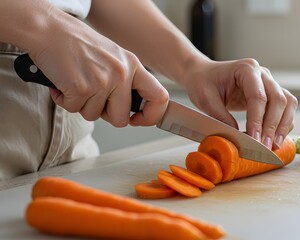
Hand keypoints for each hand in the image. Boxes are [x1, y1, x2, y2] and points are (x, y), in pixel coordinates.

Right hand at [27, 7, 167, 126]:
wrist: (48, 30)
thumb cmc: (77, 43)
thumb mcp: (112, 57)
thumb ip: (125, 80)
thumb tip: (131, 111)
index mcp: (132, 65)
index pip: (159, 97)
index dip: (151, 116)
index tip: (138, 120)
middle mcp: (121, 73)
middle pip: (121, 118)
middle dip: (105, 114)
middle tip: (93, 98)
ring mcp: (102, 81)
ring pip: (94, 115)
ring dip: (81, 104)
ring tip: (76, 83)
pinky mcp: (81, 88)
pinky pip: (74, 109)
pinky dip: (65, 100)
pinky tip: (63, 82)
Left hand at [181, 58, 297, 149]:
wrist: (204, 75)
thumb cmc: (203, 82)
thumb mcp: (206, 99)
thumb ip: (222, 117)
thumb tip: (238, 138)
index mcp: (246, 69)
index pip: (258, 96)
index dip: (257, 120)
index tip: (255, 140)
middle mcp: (262, 73)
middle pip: (278, 99)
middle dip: (273, 126)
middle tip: (265, 147)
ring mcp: (269, 82)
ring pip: (287, 103)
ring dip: (283, 125)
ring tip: (275, 145)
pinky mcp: (271, 93)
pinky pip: (285, 108)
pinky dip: (283, 123)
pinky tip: (275, 138)